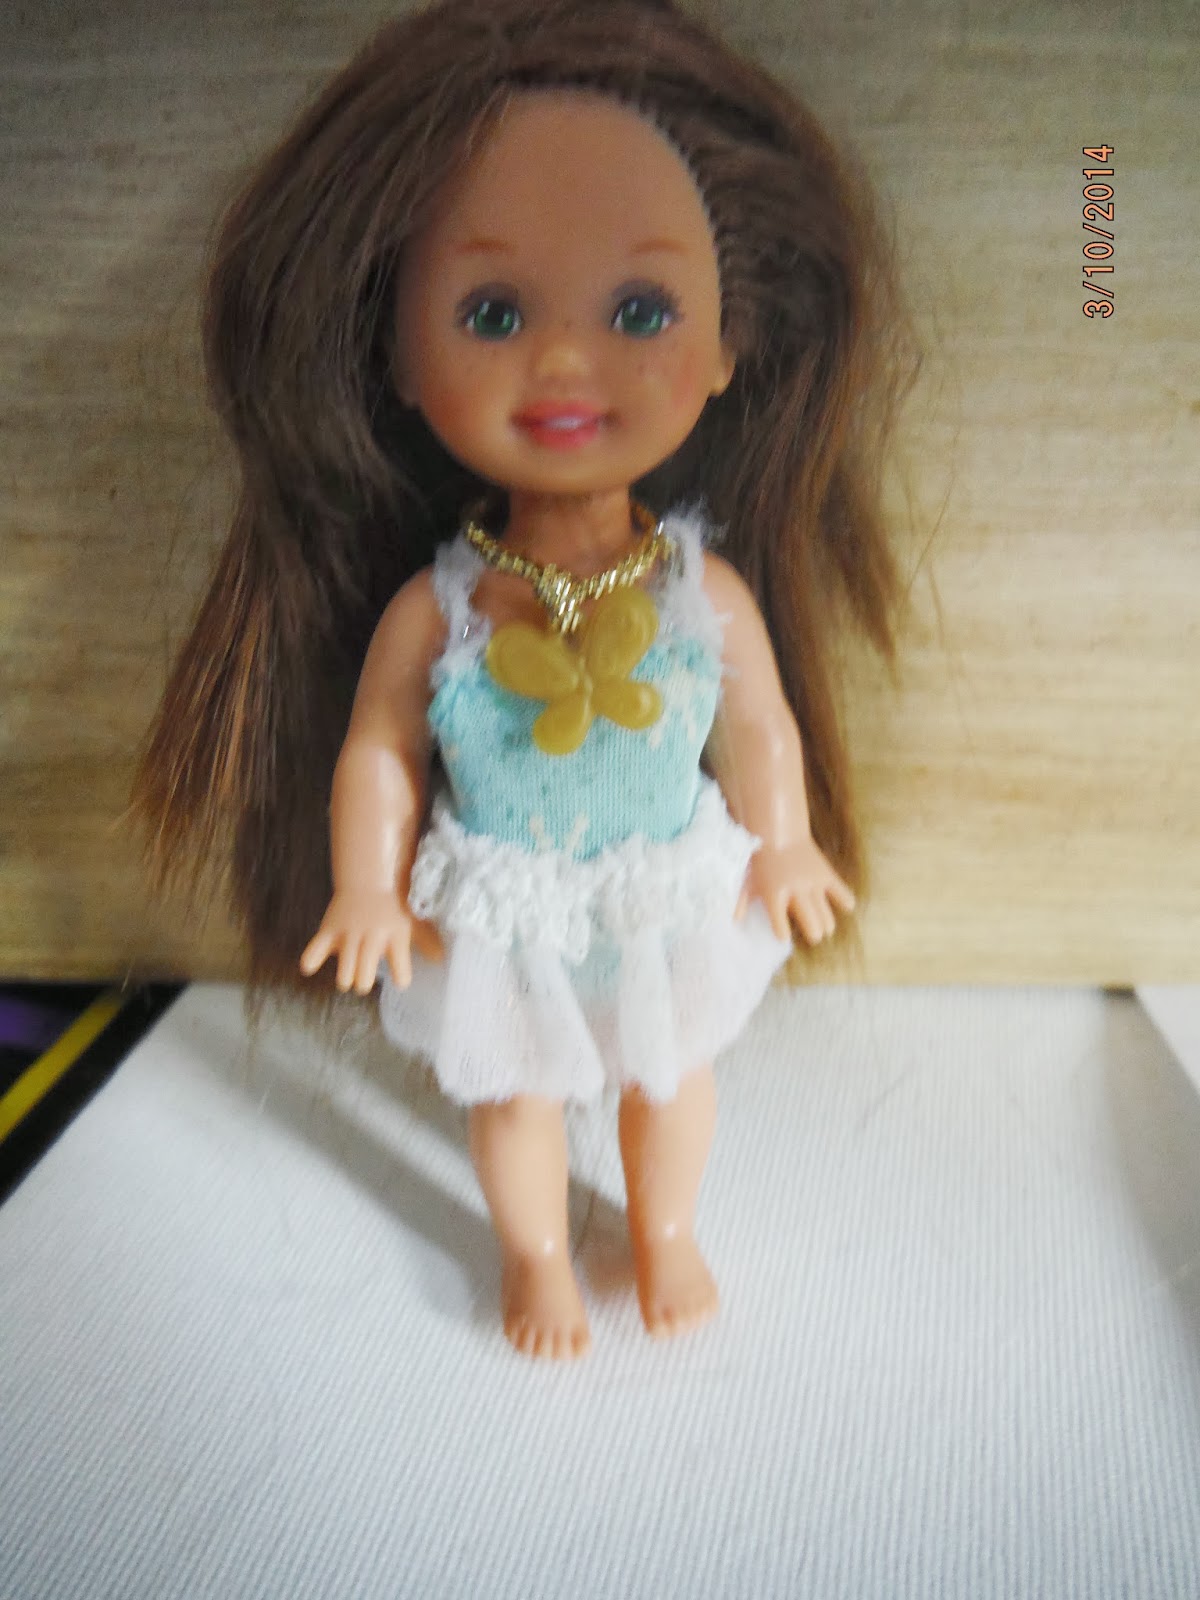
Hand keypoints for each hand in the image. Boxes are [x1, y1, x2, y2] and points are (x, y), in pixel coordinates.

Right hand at [299, 890, 442, 993]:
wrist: (370, 878)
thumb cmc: (394, 905)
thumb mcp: (415, 922)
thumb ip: (426, 942)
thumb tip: (440, 959)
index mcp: (396, 937)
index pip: (401, 972)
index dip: (400, 977)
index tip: (399, 977)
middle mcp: (372, 938)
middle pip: (365, 977)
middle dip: (364, 982)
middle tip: (365, 977)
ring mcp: (349, 934)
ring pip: (344, 971)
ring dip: (346, 978)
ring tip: (349, 974)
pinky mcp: (329, 929)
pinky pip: (316, 949)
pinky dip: (312, 959)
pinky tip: (310, 967)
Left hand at [737, 836, 855, 945]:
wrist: (779, 831)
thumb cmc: (761, 859)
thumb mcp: (747, 881)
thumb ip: (741, 901)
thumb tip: (735, 920)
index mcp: (774, 894)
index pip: (779, 923)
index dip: (782, 932)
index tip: (783, 937)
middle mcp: (795, 890)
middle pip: (810, 922)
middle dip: (814, 934)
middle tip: (814, 937)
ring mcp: (812, 882)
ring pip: (826, 912)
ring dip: (827, 924)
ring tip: (826, 929)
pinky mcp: (826, 873)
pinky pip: (840, 891)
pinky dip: (845, 900)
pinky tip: (846, 906)